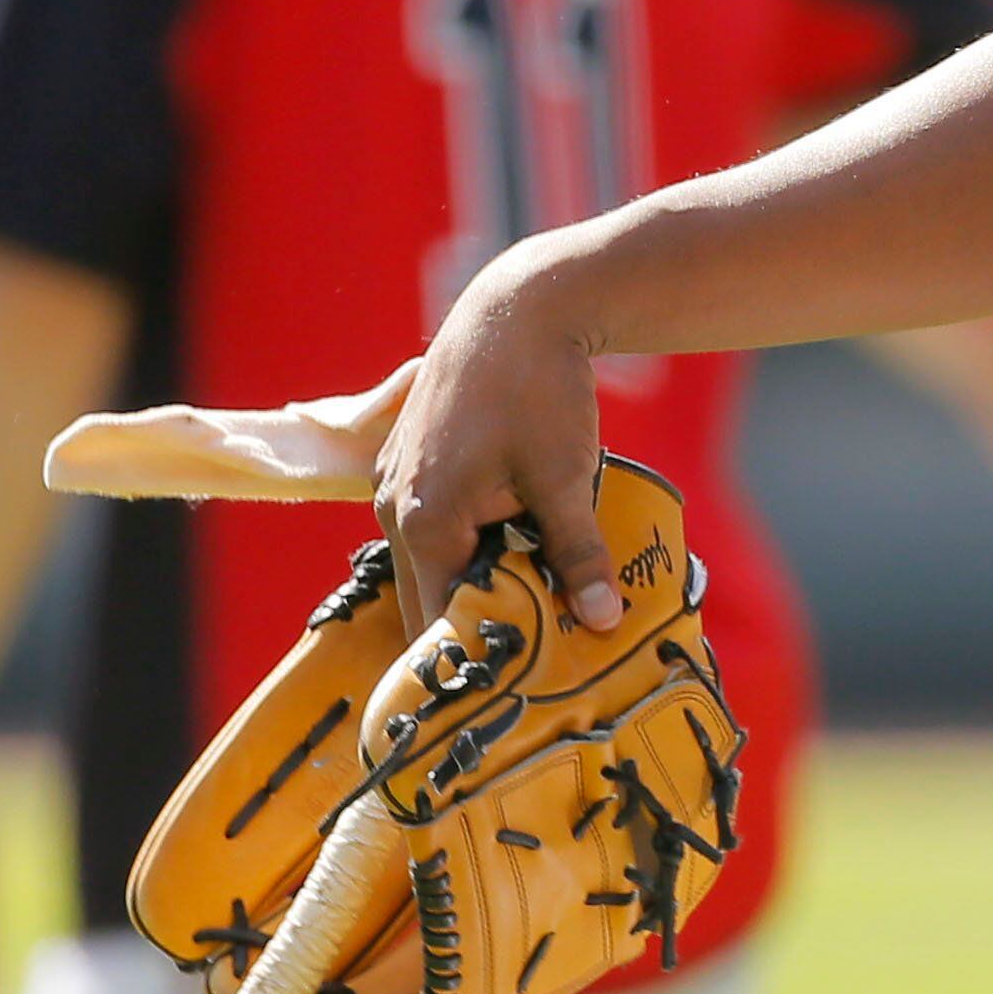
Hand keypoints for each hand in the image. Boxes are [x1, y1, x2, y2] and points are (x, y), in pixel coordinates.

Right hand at [374, 237, 619, 632]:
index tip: (521, 684)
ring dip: (477, 580)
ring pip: (433, 559)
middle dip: (478, 623)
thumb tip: (599, 622)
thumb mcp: (564, 476)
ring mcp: (395, 481)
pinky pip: (433, 525)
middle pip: (431, 594)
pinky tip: (517, 548)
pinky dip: (469, 544)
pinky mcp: (411, 462)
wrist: (517, 309)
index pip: (439, 620)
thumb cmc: (537, 390)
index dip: (480, 653)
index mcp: (423, 521)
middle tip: (532, 656)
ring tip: (533, 604)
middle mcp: (393, 506)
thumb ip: (577, 554)